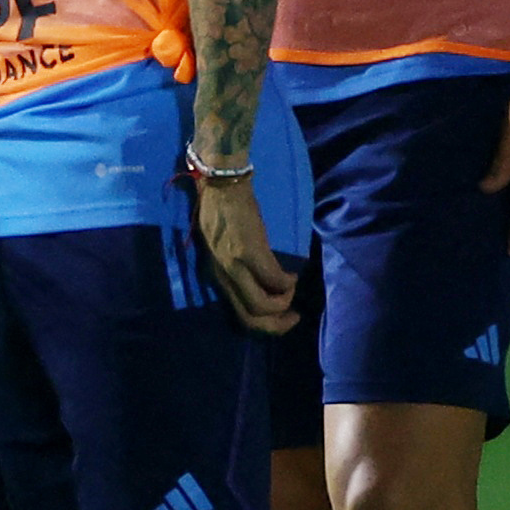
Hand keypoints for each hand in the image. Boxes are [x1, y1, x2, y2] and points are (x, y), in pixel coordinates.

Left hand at [192, 174, 300, 334]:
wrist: (222, 184)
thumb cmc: (219, 212)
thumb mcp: (217, 247)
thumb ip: (230, 269)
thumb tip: (252, 287)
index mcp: (216, 276)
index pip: (239, 316)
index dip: (264, 326)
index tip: (282, 318)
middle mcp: (223, 276)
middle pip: (252, 319)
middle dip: (278, 324)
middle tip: (294, 315)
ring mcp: (235, 265)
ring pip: (264, 305)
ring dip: (284, 301)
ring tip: (289, 286)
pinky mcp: (250, 251)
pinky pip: (274, 280)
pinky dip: (287, 282)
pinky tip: (290, 273)